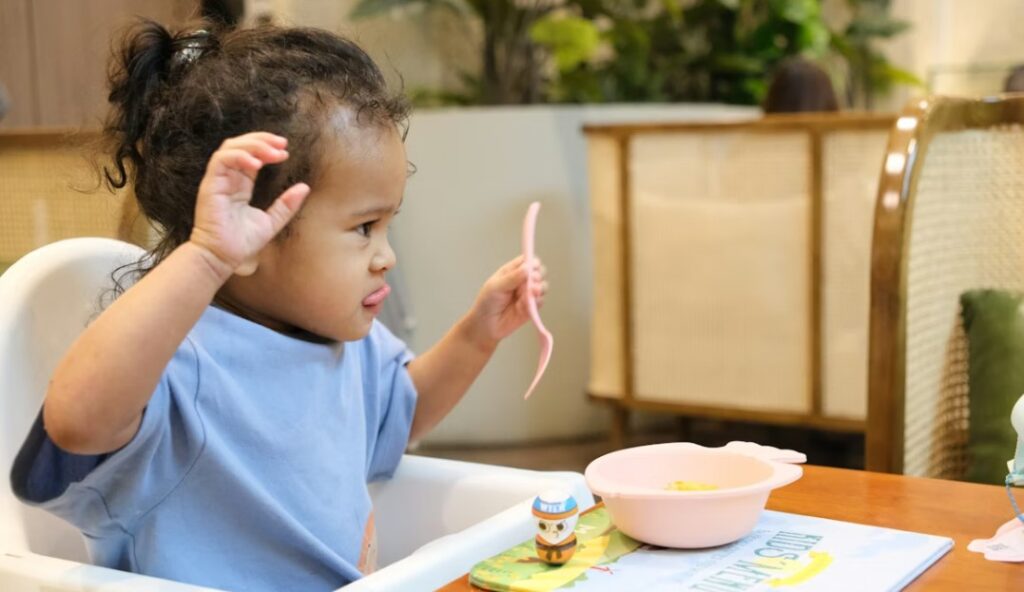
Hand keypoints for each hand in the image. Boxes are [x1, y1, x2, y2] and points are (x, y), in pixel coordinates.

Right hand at [189, 132, 310, 276]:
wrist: (222, 258)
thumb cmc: (242, 243)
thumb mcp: (271, 222)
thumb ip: (286, 205)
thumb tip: (304, 187)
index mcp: (240, 184)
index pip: (251, 156)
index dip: (268, 149)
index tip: (286, 151)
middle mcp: (228, 178)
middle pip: (240, 145)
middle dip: (262, 139)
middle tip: (282, 143)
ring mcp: (218, 180)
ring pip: (230, 147)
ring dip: (253, 144)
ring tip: (274, 152)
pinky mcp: (210, 185)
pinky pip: (221, 160)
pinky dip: (239, 156)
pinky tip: (257, 163)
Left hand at [462, 255, 546, 350]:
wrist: (486, 326)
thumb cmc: (486, 303)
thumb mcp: (496, 287)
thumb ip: (512, 278)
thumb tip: (528, 268)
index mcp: (512, 272)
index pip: (527, 261)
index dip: (532, 262)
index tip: (533, 266)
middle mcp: (522, 281)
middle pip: (538, 272)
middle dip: (538, 275)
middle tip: (533, 280)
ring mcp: (528, 294)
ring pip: (542, 286)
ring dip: (540, 288)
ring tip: (533, 292)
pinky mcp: (532, 307)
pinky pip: (540, 302)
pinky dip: (537, 301)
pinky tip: (528, 304)